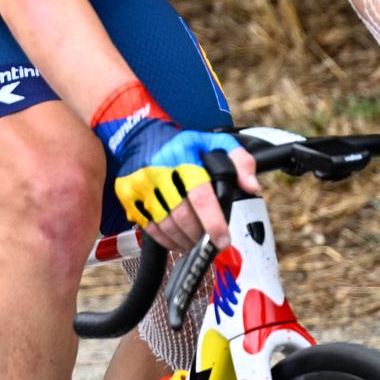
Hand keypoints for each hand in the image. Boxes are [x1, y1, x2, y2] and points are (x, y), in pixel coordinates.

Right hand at [93, 82, 257, 250]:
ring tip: (196, 241)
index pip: (200, 196)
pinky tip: (178, 240)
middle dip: (200, 234)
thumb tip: (251, 187)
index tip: (222, 240)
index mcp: (183, 156)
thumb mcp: (216, 143)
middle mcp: (158, 170)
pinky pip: (149, 227)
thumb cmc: (185, 146)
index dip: (213, 222)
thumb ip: (241, 161)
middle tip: (210, 240)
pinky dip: (166, 240)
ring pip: (166, 224)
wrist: (142, 137)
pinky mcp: (128, 195)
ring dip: (184, 239)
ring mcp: (140, 184)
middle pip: (182, 215)